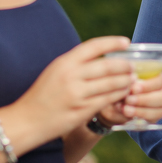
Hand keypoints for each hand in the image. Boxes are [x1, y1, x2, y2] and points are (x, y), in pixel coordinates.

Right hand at [12, 36, 133, 135]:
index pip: (93, 46)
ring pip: (111, 84)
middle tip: (134, 66)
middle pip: (107, 66)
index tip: (126, 42)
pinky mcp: (83, 110)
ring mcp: (77, 94)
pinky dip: (119, 95)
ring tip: (133, 80)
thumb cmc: (44, 94)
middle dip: (125, 66)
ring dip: (126, 81)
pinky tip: (125, 94)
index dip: (112, 42)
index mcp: (64, 62)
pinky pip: (108, 99)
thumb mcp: (55, 72)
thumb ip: (76, 63)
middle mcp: (71, 76)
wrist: (27, 120)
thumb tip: (102, 55)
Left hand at [98, 71, 161, 127]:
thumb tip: (130, 83)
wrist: (115, 99)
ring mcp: (160, 105)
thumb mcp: (124, 78)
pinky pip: (153, 119)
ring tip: (125, 109)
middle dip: (145, 99)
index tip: (133, 89)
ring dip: (141, 110)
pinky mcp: (155, 116)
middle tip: (128, 100)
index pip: (160, 80)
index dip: (148, 85)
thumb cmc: (122, 84)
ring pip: (159, 110)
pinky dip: (139, 116)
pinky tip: (127, 113)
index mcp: (158, 77)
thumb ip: (129, 80)